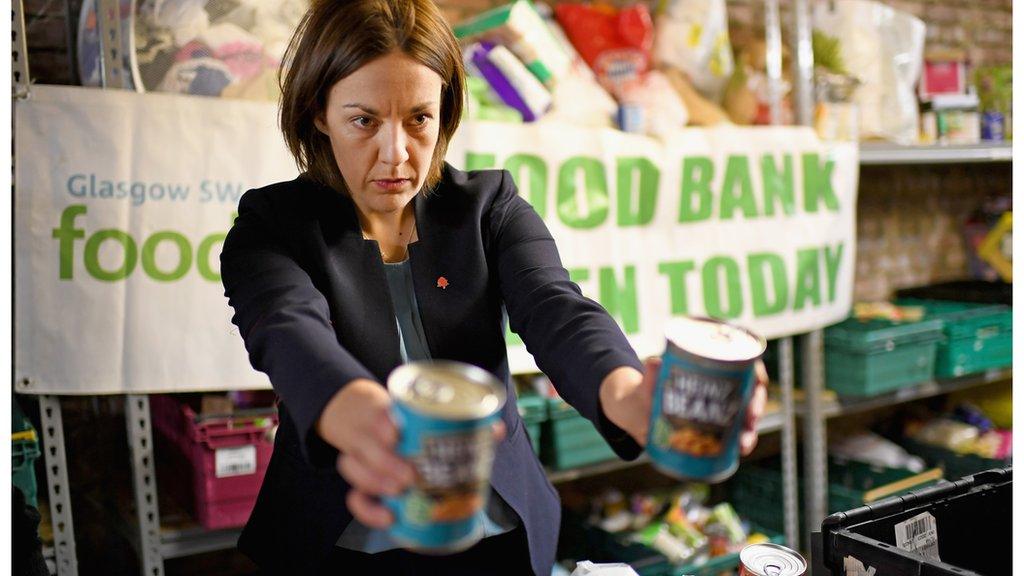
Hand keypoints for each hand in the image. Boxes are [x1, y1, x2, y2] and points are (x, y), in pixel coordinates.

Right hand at [317, 379, 506, 528]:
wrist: (372, 422)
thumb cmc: (409, 423)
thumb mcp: (426, 417)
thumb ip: (461, 424)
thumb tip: (495, 430)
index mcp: (385, 414)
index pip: (375, 413)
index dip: (382, 423)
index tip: (396, 432)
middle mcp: (368, 435)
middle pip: (365, 446)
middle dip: (385, 462)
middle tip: (409, 476)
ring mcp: (360, 459)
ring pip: (353, 468)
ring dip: (375, 483)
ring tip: (399, 493)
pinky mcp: (360, 483)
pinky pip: (355, 497)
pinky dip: (368, 510)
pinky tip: (389, 518)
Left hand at [599, 358, 768, 454]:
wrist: (631, 411)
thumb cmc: (641, 391)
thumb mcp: (645, 384)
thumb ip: (650, 376)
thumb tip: (656, 363)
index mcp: (708, 364)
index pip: (742, 364)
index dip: (755, 376)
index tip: (755, 388)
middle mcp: (716, 383)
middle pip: (748, 391)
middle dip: (754, 409)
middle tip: (749, 425)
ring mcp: (715, 405)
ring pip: (743, 414)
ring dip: (749, 429)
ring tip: (743, 446)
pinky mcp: (711, 426)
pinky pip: (732, 432)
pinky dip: (737, 441)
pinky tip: (737, 452)